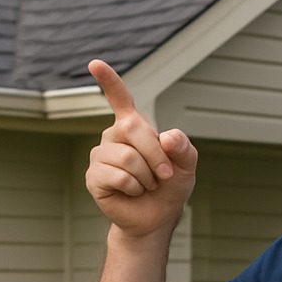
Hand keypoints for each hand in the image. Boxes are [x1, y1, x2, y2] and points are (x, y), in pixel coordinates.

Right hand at [85, 59, 196, 238]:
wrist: (156, 218)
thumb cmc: (170, 187)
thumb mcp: (187, 165)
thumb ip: (184, 146)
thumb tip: (165, 137)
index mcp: (132, 126)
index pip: (120, 98)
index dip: (108, 80)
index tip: (94, 63)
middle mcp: (112, 136)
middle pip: (133, 128)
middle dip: (157, 154)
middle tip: (165, 175)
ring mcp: (100, 156)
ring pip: (128, 157)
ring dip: (147, 176)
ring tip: (147, 185)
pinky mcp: (93, 177)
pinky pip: (119, 176)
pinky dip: (135, 187)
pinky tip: (133, 192)